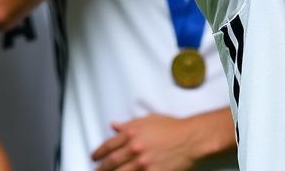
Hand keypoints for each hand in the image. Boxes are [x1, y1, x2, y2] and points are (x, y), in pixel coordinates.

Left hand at [92, 111, 233, 170]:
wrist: (190, 139)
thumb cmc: (172, 127)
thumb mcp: (150, 120)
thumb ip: (129, 124)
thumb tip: (114, 126)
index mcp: (133, 133)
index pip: (109, 145)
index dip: (99, 152)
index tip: (94, 157)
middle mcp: (135, 148)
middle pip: (110, 162)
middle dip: (100, 168)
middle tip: (96, 170)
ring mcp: (142, 164)